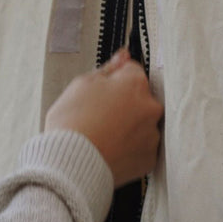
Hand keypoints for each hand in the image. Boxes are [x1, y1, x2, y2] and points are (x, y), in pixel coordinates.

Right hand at [45, 48, 163, 187]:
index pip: (132, 70)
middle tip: (101, 114)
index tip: (103, 89)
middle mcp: (150, 107)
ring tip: (104, 135)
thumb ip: (108, 68)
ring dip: (130, 125)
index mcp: (135, 84)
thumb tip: (123, 56)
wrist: (71, 165)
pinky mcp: (149, 159)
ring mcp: (151, 134)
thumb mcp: (82, 84)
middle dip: (126, 102)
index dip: (115, 79)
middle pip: (141, 97)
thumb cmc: (73, 123)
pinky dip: (130, 147)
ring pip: (143, 123)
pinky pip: (142, 147)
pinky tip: (111, 148)